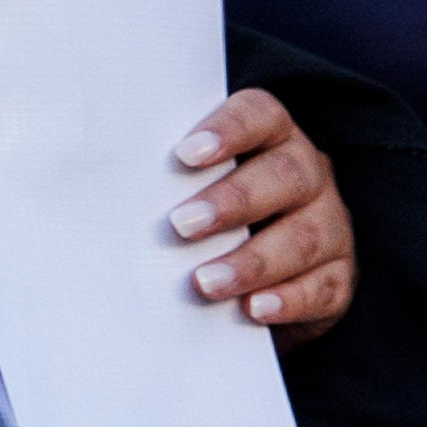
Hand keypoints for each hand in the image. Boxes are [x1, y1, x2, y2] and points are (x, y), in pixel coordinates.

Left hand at [168, 90, 351, 341]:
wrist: (251, 289)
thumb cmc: (201, 227)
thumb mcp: (183, 195)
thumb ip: (160, 183)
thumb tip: (89, 191)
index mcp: (270, 141)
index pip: (260, 116)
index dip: (229, 129)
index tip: (185, 154)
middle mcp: (308, 177)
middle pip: (286, 174)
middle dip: (234, 200)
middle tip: (181, 225)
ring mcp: (329, 226)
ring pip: (305, 236)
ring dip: (252, 261)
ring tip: (205, 282)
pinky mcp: (337, 278)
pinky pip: (323, 287)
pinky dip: (288, 299)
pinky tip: (254, 310)